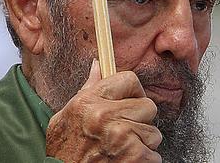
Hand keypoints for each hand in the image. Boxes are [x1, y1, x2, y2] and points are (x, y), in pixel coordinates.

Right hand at [45, 60, 161, 161]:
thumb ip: (87, 90)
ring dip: (143, 142)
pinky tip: (125, 161)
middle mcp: (107, 117)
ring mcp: (123, 138)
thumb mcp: (66, 115)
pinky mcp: (136, 158)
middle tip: (125, 130)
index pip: (129, 79)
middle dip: (140, 120)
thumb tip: (98, 65)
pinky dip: (144, 161)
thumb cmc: (64, 151)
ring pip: (154, 133)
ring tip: (122, 149)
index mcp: (90, 102)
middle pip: (148, 106)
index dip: (133, 91)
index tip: (130, 101)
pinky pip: (155, 155)